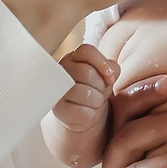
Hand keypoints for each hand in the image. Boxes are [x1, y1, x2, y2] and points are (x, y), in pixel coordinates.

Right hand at [44, 45, 117, 167]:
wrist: (81, 117)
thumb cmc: (94, 91)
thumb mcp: (105, 77)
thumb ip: (110, 68)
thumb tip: (110, 72)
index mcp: (72, 58)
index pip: (86, 50)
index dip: (102, 63)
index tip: (109, 76)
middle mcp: (60, 71)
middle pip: (87, 73)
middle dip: (100, 86)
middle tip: (98, 92)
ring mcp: (56, 91)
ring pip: (86, 93)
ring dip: (96, 101)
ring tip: (93, 103)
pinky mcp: (57, 110)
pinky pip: (83, 111)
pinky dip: (90, 115)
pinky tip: (86, 113)